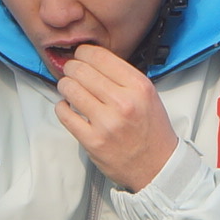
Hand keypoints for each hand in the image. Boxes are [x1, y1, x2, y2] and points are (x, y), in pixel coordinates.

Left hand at [50, 44, 181, 190]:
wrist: (157, 166)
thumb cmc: (151, 131)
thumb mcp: (147, 95)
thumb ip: (123, 77)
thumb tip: (92, 61)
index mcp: (138, 87)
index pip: (100, 57)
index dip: (83, 52)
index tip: (80, 55)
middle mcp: (123, 103)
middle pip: (81, 70)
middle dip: (71, 68)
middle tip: (71, 71)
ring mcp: (106, 123)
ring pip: (70, 89)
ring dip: (65, 86)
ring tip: (69, 89)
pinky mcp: (93, 141)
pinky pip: (65, 114)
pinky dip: (62, 107)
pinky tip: (69, 107)